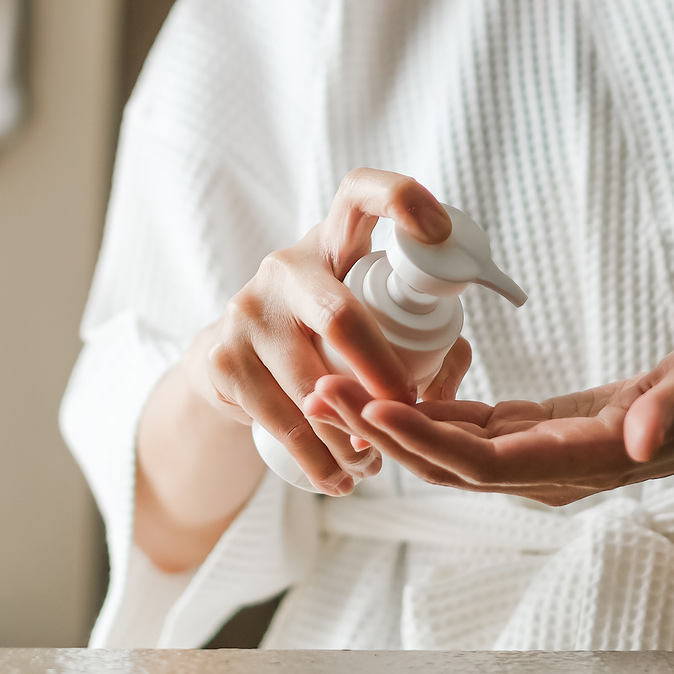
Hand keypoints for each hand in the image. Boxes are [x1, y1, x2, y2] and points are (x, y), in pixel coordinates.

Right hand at [183, 168, 473, 494]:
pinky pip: (282, 419)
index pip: (360, 194)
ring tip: (374, 464)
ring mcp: (248, 311)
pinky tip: (337, 479)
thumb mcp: (369, 316)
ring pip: (312, 384)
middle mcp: (286, 267)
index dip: (401, 201)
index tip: (438, 232)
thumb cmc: (324, 335)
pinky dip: (317, 458)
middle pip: (341, 316)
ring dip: (352, 435)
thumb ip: (427, 336)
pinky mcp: (223, 360)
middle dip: (381, 374)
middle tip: (408, 412)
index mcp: (333, 242)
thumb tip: (450, 376)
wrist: (232, 364)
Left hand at [304, 342, 673, 504]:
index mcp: (577, 459)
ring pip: (443, 450)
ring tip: (329, 387)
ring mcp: (531, 457)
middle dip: (382, 429)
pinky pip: (459, 432)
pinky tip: (376, 385)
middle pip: (446, 461)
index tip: (376, 405)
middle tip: (323, 389)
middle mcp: (544, 469)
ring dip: (386, 423)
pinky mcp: (526, 437)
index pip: (486, 461)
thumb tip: (640, 437)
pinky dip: (417, 412)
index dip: (429, 438)